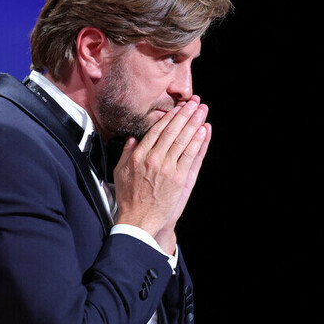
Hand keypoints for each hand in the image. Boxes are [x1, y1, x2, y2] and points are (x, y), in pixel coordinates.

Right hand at [112, 96, 210, 252]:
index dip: (170, 116)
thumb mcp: (120, 172)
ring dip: (194, 123)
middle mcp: (154, 158)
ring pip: (183, 140)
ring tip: (202, 110)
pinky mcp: (179, 179)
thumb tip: (133, 139)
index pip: (157, 130)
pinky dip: (198, 142)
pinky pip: (191, 155)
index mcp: (139, 155)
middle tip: (195, 102)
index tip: (179, 107)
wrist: (139, 221)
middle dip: (185, 114)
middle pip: (173, 131)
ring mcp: (168, 168)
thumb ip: (127, 152)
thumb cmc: (129, 198)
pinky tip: (204, 130)